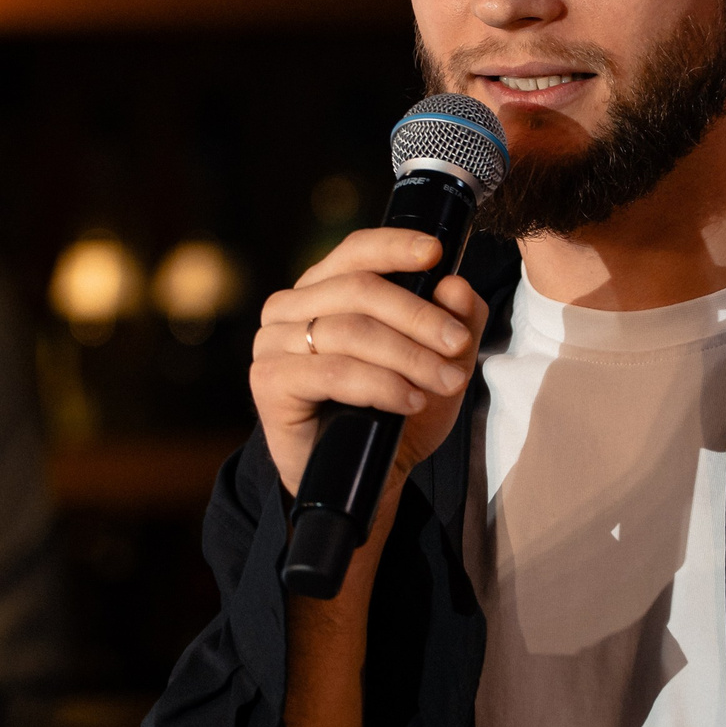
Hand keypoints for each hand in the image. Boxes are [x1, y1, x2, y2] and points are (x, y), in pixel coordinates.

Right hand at [251, 228, 488, 498]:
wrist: (361, 479)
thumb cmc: (395, 413)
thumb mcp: (441, 364)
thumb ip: (457, 322)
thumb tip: (456, 287)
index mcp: (323, 289)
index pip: (356, 251)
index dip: (395, 246)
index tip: (436, 254)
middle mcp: (289, 307)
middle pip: (359, 290)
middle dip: (418, 315)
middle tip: (457, 344)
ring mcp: (272, 342)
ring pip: (350, 331)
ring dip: (408, 356)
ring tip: (446, 381)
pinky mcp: (268, 381)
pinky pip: (334, 372)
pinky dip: (382, 385)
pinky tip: (410, 400)